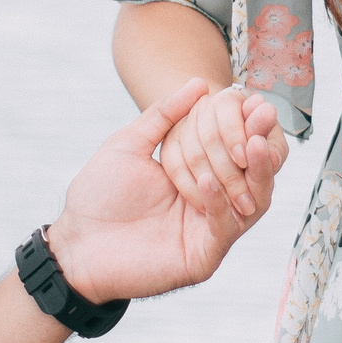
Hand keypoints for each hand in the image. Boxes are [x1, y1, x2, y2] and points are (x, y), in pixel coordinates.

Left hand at [46, 79, 284, 302]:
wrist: (75, 244)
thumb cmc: (98, 196)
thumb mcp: (129, 144)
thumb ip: (162, 115)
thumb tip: (198, 83)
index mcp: (201, 178)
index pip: (238, 152)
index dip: (251, 127)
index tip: (257, 102)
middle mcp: (213, 205)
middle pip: (256, 177)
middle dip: (262, 145)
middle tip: (266, 116)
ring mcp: (210, 233)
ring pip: (252, 204)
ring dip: (255, 173)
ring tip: (253, 143)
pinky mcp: (202, 259)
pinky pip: (223, 229)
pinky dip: (219, 203)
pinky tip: (208, 179)